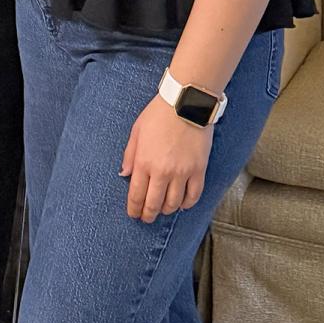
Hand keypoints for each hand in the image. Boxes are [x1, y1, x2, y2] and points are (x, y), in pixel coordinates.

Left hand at [120, 96, 213, 222]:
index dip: (134, 208)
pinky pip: (193, 195)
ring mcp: (182, 172)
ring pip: (174, 203)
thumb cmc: (158, 115)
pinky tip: (182, 205)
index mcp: (144, 162)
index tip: (134, 214)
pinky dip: (187, 204)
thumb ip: (130, 156)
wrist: (186, 104)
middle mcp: (162, 171)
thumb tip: (125, 175)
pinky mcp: (199, 170)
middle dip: (148, 215)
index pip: (137, 195)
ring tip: (162, 210)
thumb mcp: (136, 132)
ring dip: (166, 210)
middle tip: (146, 218)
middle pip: (154, 203)